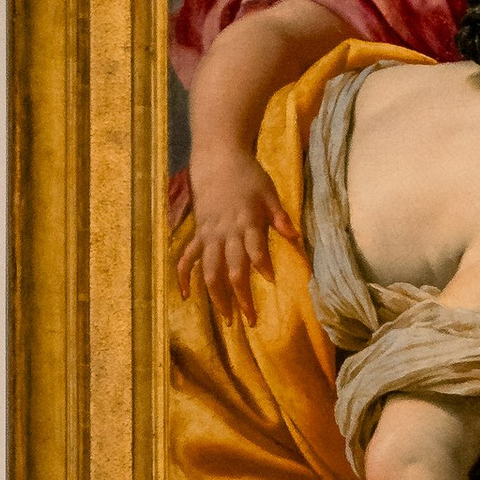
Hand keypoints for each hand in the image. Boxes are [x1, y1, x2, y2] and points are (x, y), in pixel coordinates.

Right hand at [172, 150, 296, 313]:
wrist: (217, 160)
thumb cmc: (248, 177)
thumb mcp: (269, 192)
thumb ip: (280, 216)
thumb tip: (295, 236)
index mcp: (246, 222)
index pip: (254, 249)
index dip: (263, 266)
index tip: (272, 281)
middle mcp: (226, 233)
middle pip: (232, 269)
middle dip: (241, 296)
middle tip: (251, 319)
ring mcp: (209, 235)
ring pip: (209, 271)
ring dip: (217, 296)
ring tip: (227, 318)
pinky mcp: (198, 234)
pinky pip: (187, 258)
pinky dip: (184, 276)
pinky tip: (186, 295)